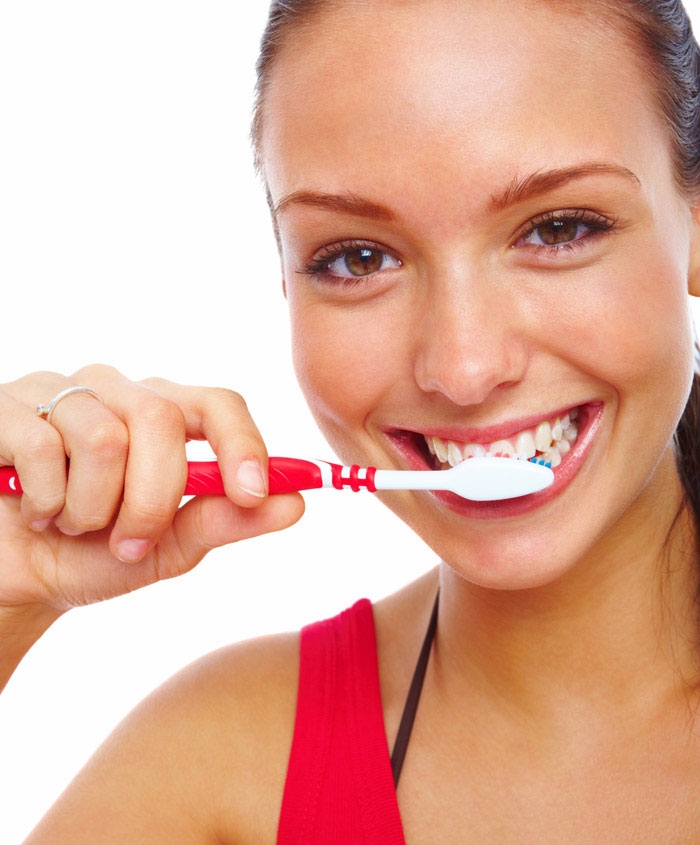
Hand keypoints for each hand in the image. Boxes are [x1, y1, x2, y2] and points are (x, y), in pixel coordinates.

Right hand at [0, 364, 304, 612]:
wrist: (17, 577)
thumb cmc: (93, 556)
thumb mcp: (167, 549)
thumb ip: (226, 521)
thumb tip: (295, 503)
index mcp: (161, 415)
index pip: (218, 403)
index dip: (241, 443)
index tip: (253, 493)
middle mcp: (115, 392)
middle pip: (162, 418)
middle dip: (151, 499)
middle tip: (129, 542)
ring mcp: (58, 393)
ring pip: (104, 437)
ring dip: (91, 508)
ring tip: (72, 523)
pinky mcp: (4, 408)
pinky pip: (42, 446)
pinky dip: (44, 500)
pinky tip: (33, 509)